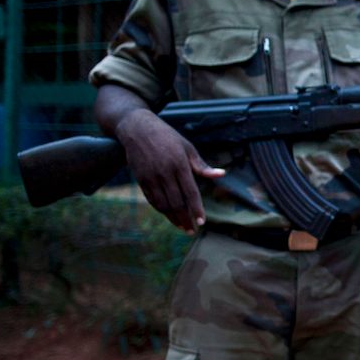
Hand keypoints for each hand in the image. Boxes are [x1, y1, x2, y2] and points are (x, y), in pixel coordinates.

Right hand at [115, 110, 224, 232]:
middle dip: (185, 218)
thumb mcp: (188, 148)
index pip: (190, 192)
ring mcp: (151, 176)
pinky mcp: (140, 179)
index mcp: (180, 164)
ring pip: (163, 203)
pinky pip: (151, 199)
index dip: (196, 208)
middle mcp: (165, 172)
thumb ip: (202, 166)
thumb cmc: (168, 138)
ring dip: (173, 218)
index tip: (201, 221)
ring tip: (182, 226)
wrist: (138, 128)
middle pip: (176, 202)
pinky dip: (161, 209)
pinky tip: (168, 215)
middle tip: (192, 230)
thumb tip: (221, 175)